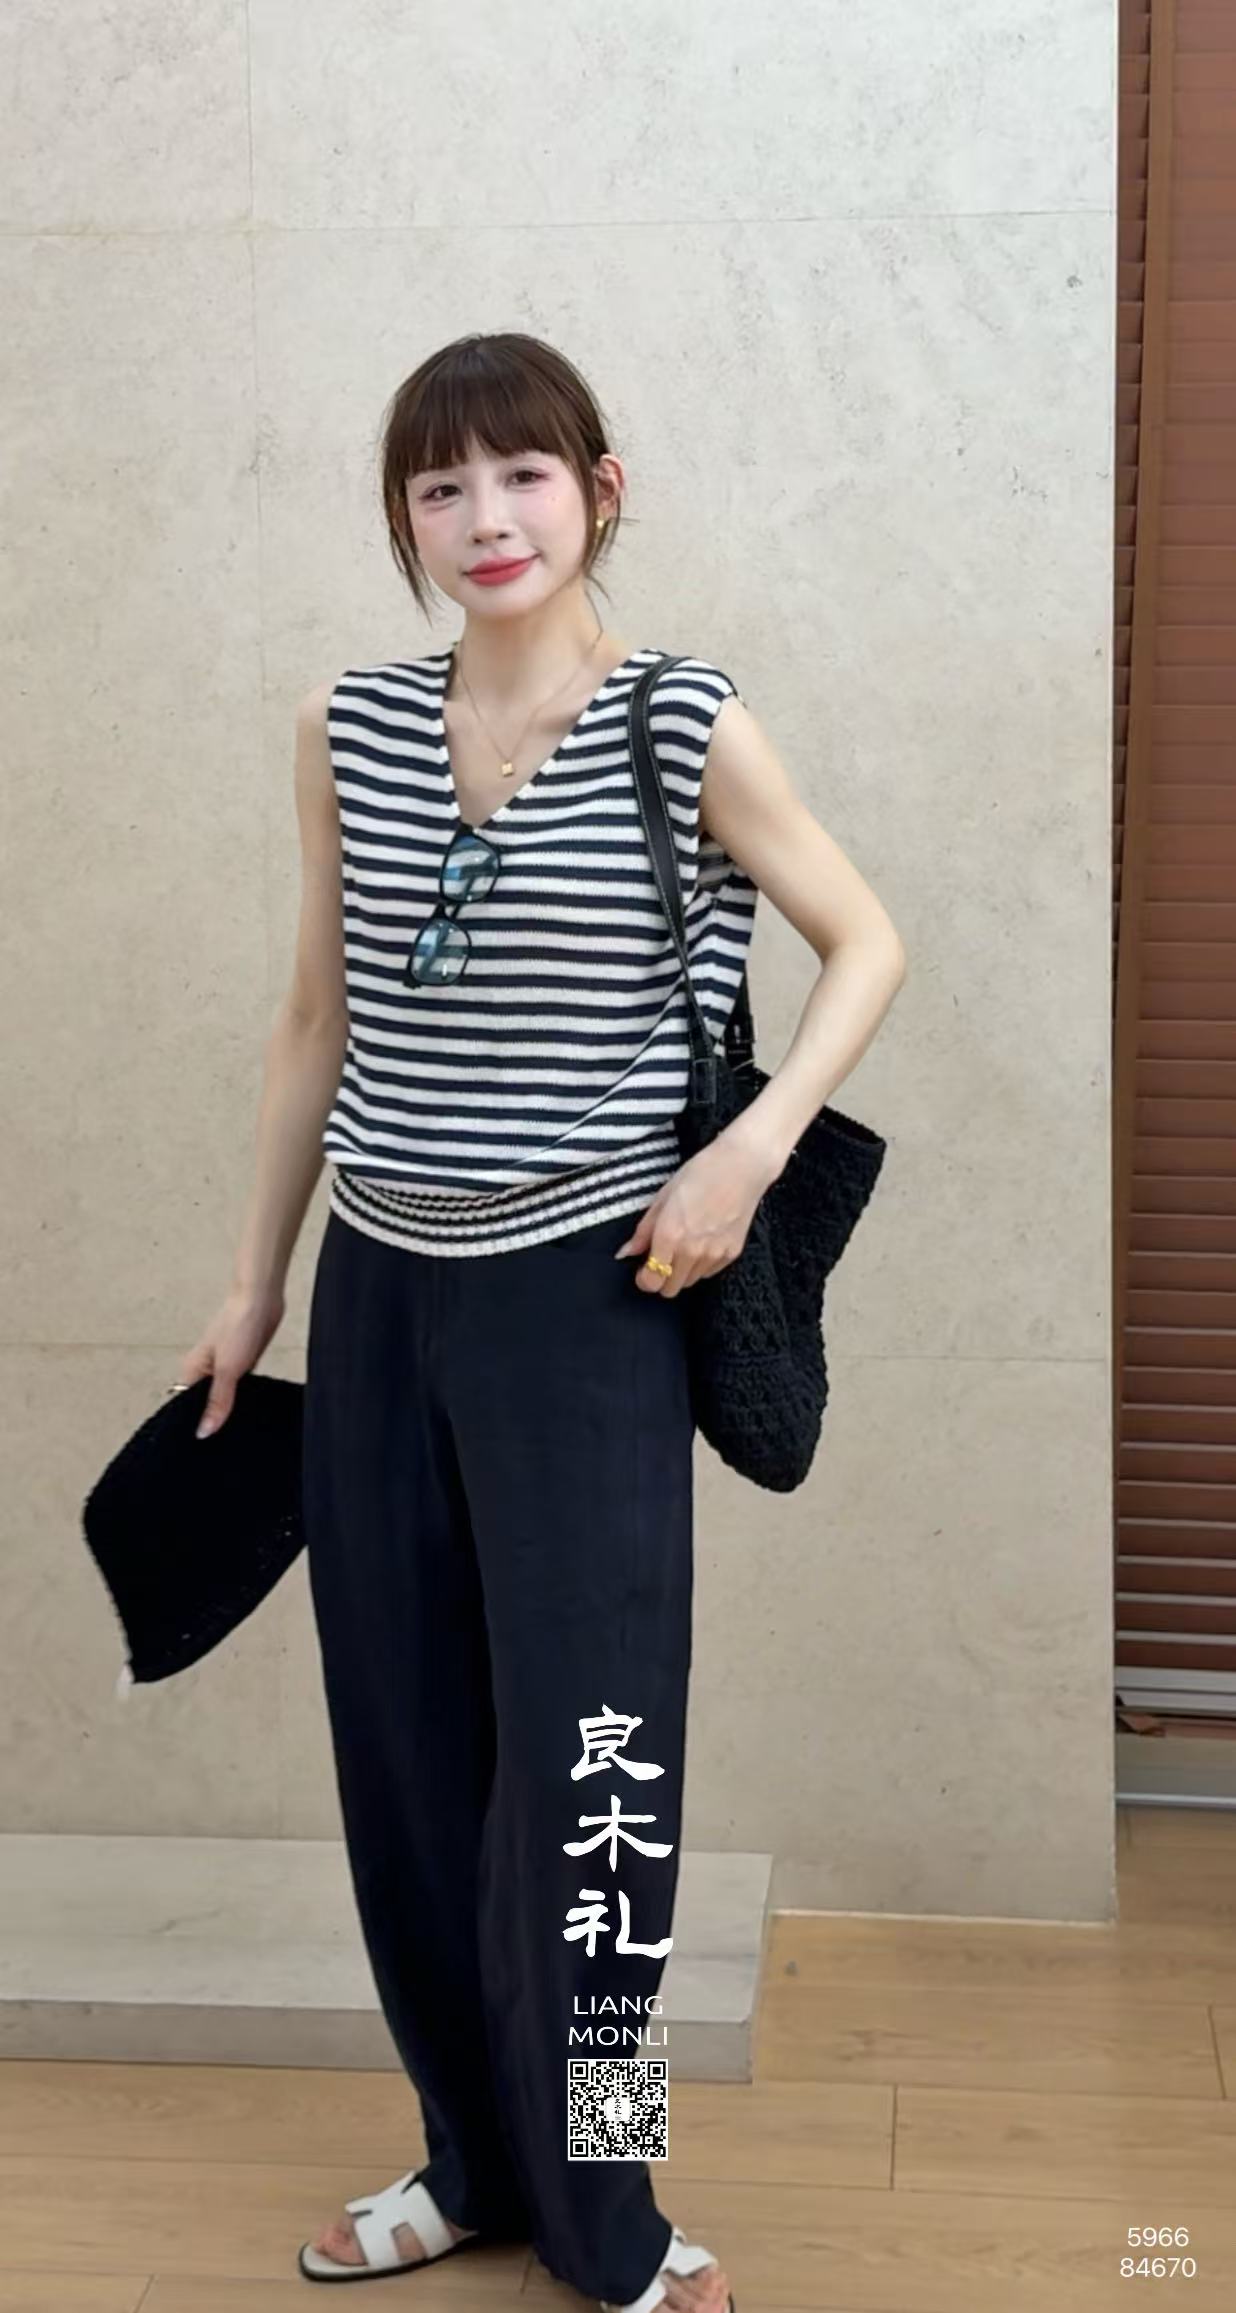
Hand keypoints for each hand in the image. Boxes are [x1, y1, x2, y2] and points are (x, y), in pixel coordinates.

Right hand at [177, 1282, 285, 1437]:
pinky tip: (251, 1409)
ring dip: (228, 1408)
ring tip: (235, 1433)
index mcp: (193, 1370)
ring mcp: (225, 1364)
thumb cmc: (239, 1325)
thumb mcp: (227, 1370)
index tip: (198, 1447)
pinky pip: (240, 1386)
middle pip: (204, 1402)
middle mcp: (206, 1369)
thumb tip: (203, 1431)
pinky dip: (244, 1396)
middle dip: (211, 1419)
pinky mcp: (244, 1360)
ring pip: (223, 1395)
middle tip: (220, 1446)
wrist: (261, 1298)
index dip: (191, 1424)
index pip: (184, 1405)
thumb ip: (217, 1401)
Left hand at [614, 1127, 781, 1296]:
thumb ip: (644, 1230)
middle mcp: (691, 1252)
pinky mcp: (731, 1254)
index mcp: (669, 1236)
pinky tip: (703, 1242)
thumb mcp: (663, 1197)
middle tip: (662, 1259)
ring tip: (684, 1246)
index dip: (643, 1280)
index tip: (642, 1270)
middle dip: (661, 1278)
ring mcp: (713, 1255)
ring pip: (690, 1282)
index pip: (651, 1282)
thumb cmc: (699, 1174)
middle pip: (670, 1289)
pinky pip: (709, 1273)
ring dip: (682, 1271)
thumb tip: (626, 1252)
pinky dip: (702, 1265)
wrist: (741, 1167)